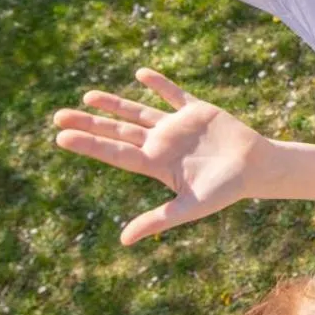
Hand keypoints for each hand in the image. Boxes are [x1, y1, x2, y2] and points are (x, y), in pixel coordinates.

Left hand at [53, 68, 266, 245]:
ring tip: (87, 97)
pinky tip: (139, 74)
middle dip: (89, 123)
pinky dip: (158, 83)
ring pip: (138, 112)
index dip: (88, 144)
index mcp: (156, 164)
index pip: (115, 153)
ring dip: (114, 105)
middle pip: (118, 131)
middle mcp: (161, 144)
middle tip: (58, 116)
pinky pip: (173, 94)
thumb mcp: (190, 207)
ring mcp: (177, 127)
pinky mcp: (197, 111)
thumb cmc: (226, 190)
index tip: (60, 137)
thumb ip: (158, 220)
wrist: (257, 169)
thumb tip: (123, 240)